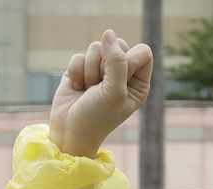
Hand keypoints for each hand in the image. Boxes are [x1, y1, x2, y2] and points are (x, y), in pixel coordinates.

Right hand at [50, 29, 152, 158]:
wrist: (69, 132)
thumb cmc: (97, 118)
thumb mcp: (114, 91)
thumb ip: (116, 60)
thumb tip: (108, 33)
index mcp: (139, 82)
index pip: (143, 52)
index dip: (129, 60)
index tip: (118, 79)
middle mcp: (122, 74)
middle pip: (119, 45)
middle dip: (105, 65)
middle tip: (100, 86)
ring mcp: (101, 71)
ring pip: (97, 47)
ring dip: (89, 71)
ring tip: (88, 90)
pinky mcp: (81, 69)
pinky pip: (79, 55)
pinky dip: (76, 72)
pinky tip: (77, 88)